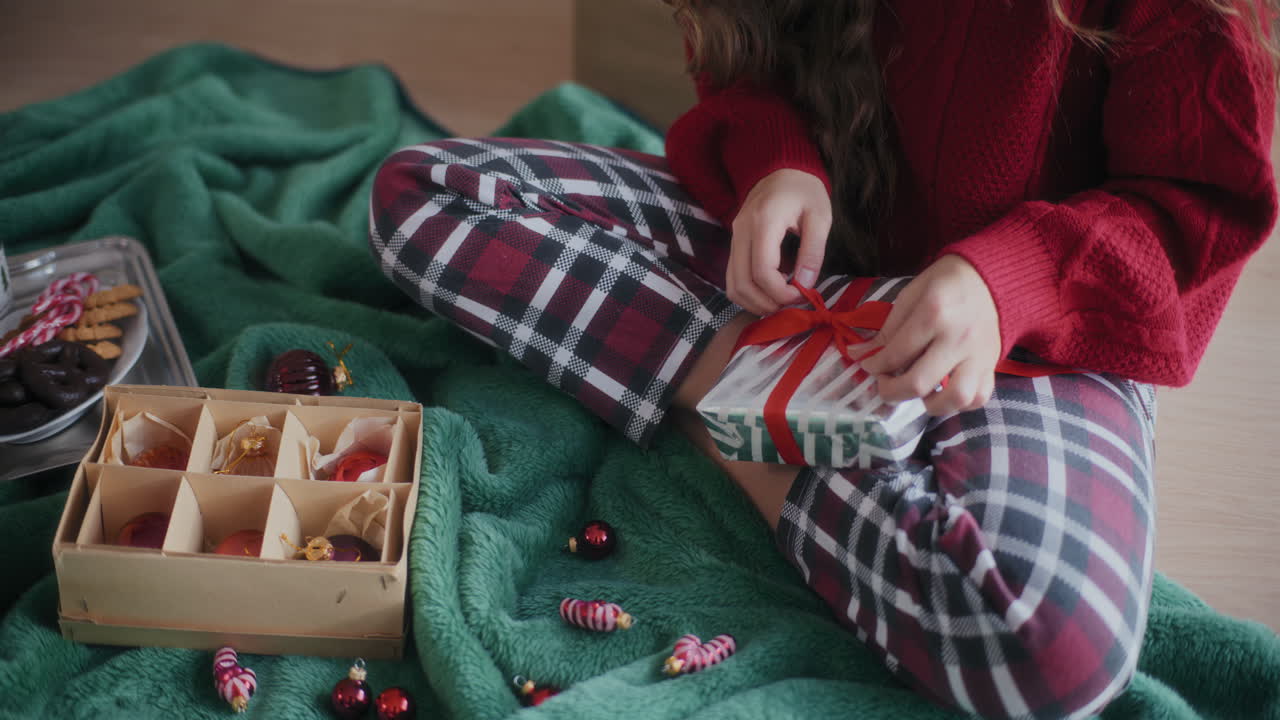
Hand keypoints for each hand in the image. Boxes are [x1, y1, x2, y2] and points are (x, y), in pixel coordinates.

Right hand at [727, 169, 831, 314]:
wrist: (782, 169)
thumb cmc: (805, 191)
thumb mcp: (820, 217)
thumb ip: (813, 251)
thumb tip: (806, 285)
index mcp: (764, 222)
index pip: (762, 271)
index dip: (781, 292)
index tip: (802, 295)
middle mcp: (742, 231)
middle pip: (742, 283)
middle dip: (766, 303)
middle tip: (791, 305)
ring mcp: (734, 237)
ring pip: (732, 284)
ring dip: (754, 302)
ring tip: (779, 303)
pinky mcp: (734, 243)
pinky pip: (732, 276)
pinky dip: (748, 292)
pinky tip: (769, 292)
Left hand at [860, 255, 1000, 415]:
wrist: (988, 278)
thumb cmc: (944, 283)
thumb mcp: (911, 295)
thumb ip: (889, 328)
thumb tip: (862, 354)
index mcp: (934, 314)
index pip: (896, 353)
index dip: (875, 365)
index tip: (868, 366)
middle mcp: (958, 338)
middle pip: (920, 382)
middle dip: (892, 392)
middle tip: (885, 386)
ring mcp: (979, 354)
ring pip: (956, 398)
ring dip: (930, 405)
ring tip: (918, 395)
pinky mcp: (992, 364)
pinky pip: (979, 397)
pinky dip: (959, 404)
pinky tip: (944, 394)